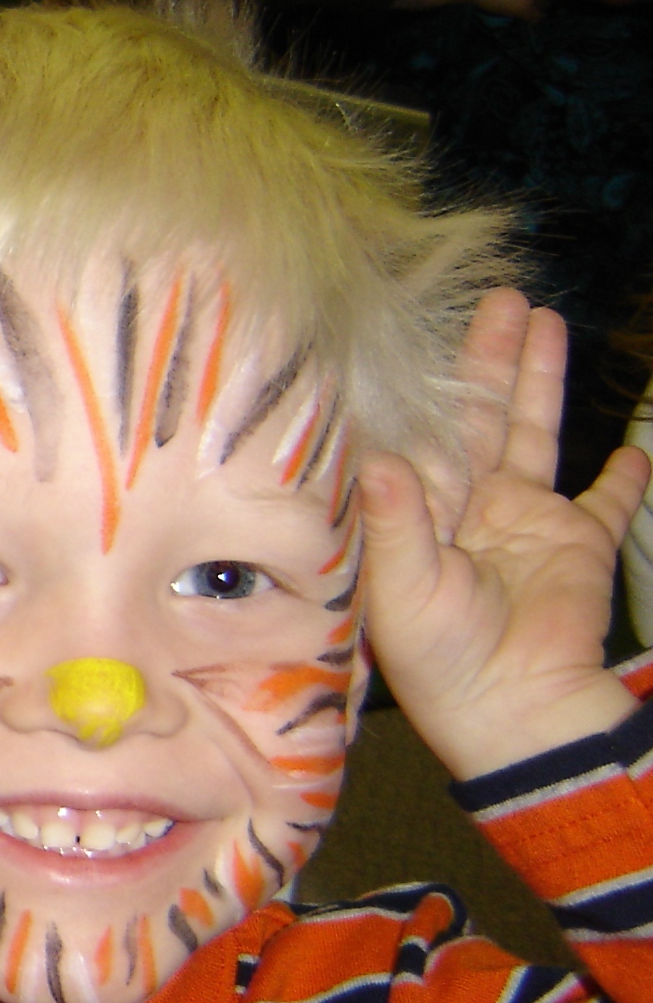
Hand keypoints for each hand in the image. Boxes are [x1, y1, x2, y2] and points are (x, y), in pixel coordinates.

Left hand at [360, 302, 647, 778]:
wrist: (515, 706)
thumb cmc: (441, 657)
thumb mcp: (402, 588)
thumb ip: (394, 521)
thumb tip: (376, 458)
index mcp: (415, 515)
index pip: (417, 434)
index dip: (419, 385)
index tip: (413, 328)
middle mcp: (466, 508)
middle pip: (476, 415)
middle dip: (485, 357)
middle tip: (495, 295)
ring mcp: (525, 521)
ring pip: (533, 432)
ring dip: (538, 380)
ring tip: (543, 320)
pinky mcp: (580, 541)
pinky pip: (608, 500)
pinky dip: (624, 475)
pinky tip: (633, 446)